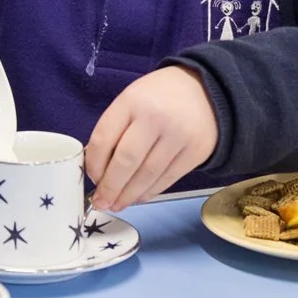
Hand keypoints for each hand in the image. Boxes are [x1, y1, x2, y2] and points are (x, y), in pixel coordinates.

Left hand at [86, 66, 220, 212]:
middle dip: (110, 187)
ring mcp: (178, 136)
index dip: (94, 164)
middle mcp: (155, 117)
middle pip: (126, 161)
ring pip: (147, 174)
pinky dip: (149, 192)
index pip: (104, 138)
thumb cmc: (159, 99)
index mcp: (132, 101)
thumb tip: (98, 169)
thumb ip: (114, 129)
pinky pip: (167, 179)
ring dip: (129, 195)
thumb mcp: (131, 101)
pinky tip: (138, 197)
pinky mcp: (195, 152)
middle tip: (101, 202)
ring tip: (117, 205)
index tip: (92, 178)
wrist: (205, 91)